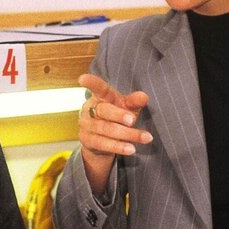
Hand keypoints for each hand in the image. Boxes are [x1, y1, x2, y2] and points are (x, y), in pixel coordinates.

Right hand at [78, 74, 151, 193]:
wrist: (103, 141)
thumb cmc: (117, 117)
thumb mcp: (127, 107)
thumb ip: (134, 101)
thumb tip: (144, 97)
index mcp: (100, 97)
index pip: (97, 88)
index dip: (90, 82)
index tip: (82, 79)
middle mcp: (89, 109)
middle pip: (103, 110)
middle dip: (119, 115)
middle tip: (133, 119)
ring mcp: (86, 124)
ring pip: (106, 129)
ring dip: (127, 135)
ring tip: (145, 138)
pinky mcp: (86, 140)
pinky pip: (103, 143)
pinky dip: (118, 146)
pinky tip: (131, 149)